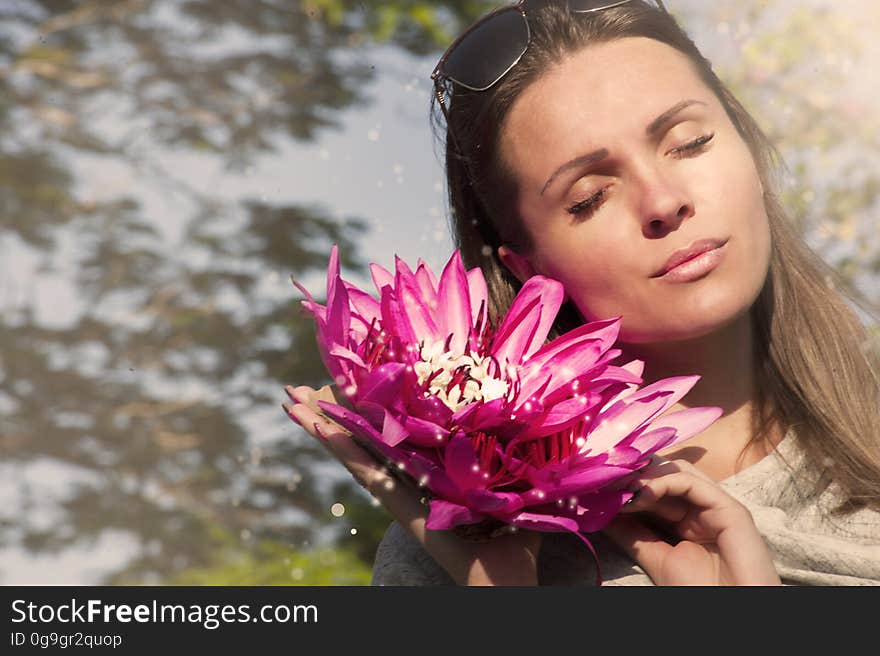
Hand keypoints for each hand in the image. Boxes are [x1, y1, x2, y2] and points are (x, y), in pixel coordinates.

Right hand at [282, 384, 541, 584]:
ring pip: (354, 450)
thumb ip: (516, 458)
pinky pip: (367, 471)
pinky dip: (341, 449)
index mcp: (426, 474)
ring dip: (322, 425)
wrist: (506, 579)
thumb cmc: (515, 541)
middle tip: (299, 387)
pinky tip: (319, 427)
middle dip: (330, 413)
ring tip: (291, 399)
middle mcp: (404, 481)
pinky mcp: (399, 505)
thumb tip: (534, 424)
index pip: (388, 435)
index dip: (363, 411)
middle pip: (360, 439)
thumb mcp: (515, 485)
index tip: (342, 383)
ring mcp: (397, 493)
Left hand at [602, 458, 780, 585]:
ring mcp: (718, 506)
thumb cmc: (701, 593)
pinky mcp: (731, 509)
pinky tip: (640, 493)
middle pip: (666, 474)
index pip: (654, 487)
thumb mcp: (656, 559)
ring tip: (619, 486)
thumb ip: (633, 535)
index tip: (596, 484)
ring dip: (644, 475)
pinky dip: (662, 482)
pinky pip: (692, 483)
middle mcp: (703, 508)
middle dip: (633, 473)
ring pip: (678, 472)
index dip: (627, 483)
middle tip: (603, 478)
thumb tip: (602, 514)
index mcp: (688, 518)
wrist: (734, 615)